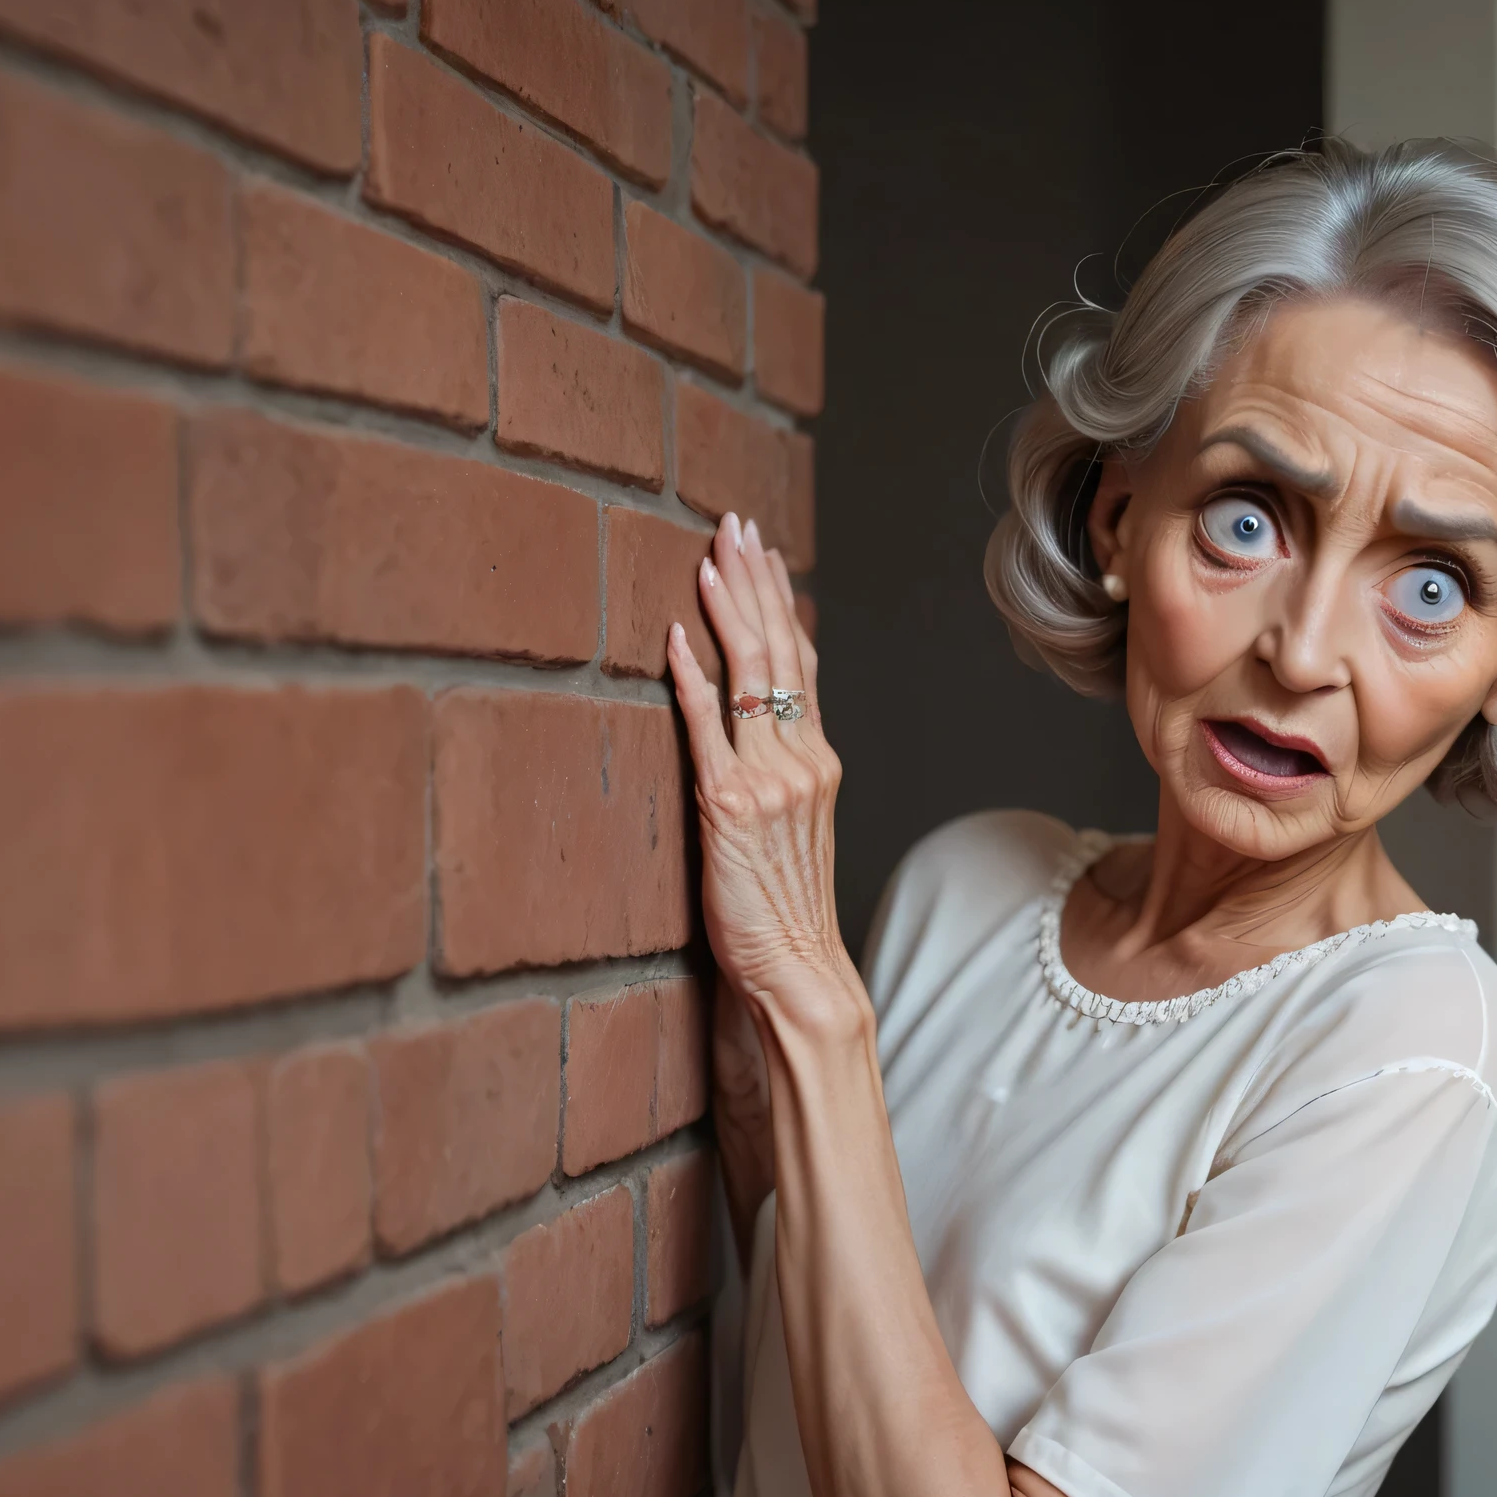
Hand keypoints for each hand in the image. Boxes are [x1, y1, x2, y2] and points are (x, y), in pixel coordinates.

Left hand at [668, 515, 861, 1028]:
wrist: (798, 970)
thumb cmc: (785, 914)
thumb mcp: (793, 832)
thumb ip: (779, 776)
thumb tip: (752, 733)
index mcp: (818, 762)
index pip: (801, 663)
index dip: (782, 602)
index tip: (764, 552)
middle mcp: (802, 760)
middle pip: (780, 652)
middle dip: (755, 583)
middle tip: (734, 526)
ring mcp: (770, 780)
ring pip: (752, 675)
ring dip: (729, 608)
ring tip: (711, 555)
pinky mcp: (729, 806)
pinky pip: (709, 728)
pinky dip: (693, 678)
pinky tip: (679, 637)